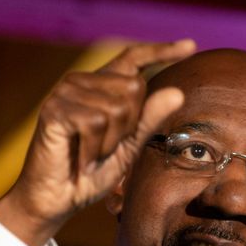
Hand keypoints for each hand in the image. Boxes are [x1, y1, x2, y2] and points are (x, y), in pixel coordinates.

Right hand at [0, 39, 195, 245]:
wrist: (57, 199)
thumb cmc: (92, 172)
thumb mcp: (130, 146)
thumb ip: (150, 119)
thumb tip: (178, 92)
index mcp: (101, 86)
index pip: (133, 58)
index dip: (161, 51)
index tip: (191, 46)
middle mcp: (82, 81)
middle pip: (134, 88)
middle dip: (129, 127)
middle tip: (105, 149)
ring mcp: (65, 92)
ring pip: (117, 108)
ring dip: (110, 144)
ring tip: (91, 155)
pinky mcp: (53, 109)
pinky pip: (95, 122)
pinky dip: (94, 150)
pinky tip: (81, 159)